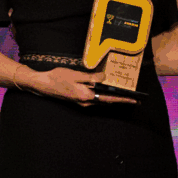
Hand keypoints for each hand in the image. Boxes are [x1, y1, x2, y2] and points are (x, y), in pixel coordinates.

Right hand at [19, 65, 135, 104]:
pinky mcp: (79, 99)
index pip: (109, 99)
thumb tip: (104, 77)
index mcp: (86, 96)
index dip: (123, 99)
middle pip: (107, 101)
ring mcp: (82, 102)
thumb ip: (91, 77)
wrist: (43, 85)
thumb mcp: (76, 75)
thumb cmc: (58, 78)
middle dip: (120, 100)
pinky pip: (94, 98)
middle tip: (134, 99)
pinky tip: (107, 91)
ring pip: (100, 100)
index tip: (134, 100)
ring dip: (112, 98)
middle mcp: (85, 102)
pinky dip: (103, 95)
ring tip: (124, 94)